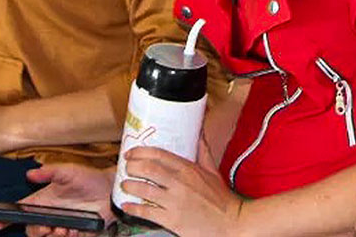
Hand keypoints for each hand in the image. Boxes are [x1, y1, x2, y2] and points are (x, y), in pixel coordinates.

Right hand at [0, 164, 115, 236]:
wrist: (111, 190)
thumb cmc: (89, 178)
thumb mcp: (69, 171)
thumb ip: (50, 172)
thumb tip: (29, 174)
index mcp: (44, 200)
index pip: (21, 211)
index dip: (7, 219)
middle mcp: (50, 214)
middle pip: (32, 230)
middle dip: (37, 231)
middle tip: (48, 227)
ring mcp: (62, 224)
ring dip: (54, 235)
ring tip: (65, 227)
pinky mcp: (74, 231)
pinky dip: (69, 236)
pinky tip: (76, 229)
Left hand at [118, 140, 242, 235]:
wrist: (231, 223)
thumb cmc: (222, 199)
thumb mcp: (213, 172)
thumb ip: (203, 152)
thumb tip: (199, 133)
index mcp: (189, 169)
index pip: (159, 154)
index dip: (141, 152)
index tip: (131, 153)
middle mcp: (180, 183)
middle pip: (148, 169)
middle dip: (132, 166)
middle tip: (126, 168)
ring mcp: (174, 201)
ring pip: (143, 189)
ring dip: (129, 185)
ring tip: (124, 185)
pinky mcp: (171, 220)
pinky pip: (146, 212)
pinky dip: (133, 208)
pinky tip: (127, 206)